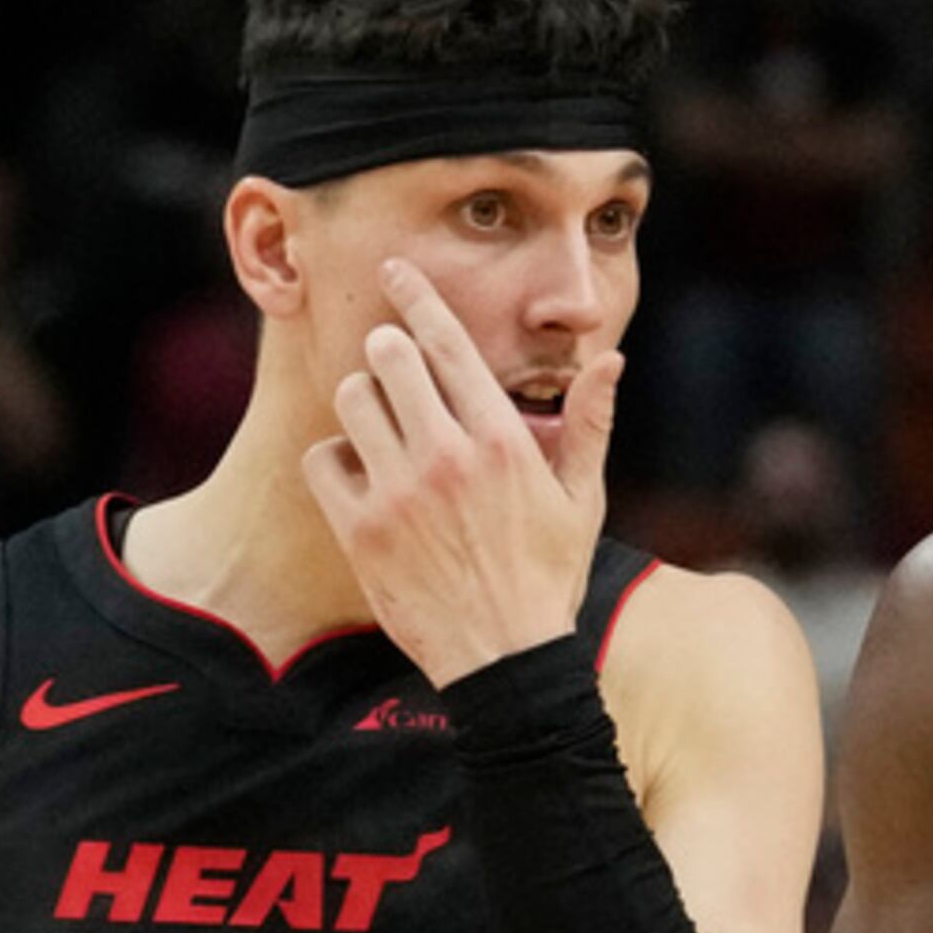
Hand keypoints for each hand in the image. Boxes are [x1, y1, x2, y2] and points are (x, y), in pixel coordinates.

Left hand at [302, 254, 623, 686]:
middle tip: (391, 364)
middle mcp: (447, 457)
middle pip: (389, 356)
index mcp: (503, 440)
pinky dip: (334, 458)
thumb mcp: (582, 500)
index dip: (416, 297)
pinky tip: (361, 475)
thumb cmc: (548, 577)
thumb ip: (591, 424)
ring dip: (361, 401)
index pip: (448, 344)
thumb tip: (611, 360)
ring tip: (380, 424)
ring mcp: (400, 493)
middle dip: (387, 350)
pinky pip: (322, 459)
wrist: (506, 662)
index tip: (394, 271)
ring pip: (351, 400)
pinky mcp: (361, 530)